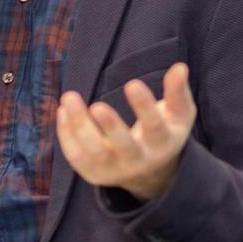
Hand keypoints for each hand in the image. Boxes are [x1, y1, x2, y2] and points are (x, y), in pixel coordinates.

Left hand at [56, 62, 195, 203]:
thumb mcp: (179, 115)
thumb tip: (180, 67)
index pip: (155, 127)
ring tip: (69, 98)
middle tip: (97, 105)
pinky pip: (77, 157)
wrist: (151, 172)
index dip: (144, 107)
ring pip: (94, 153)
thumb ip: (178, 92)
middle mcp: (138, 161)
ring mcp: (114, 170)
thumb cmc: (164, 132)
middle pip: (123, 147)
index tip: (133, 84)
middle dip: (110, 126)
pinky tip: (62, 110)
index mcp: (161, 144)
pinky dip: (66, 135)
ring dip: (79, 126)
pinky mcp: (94, 174)